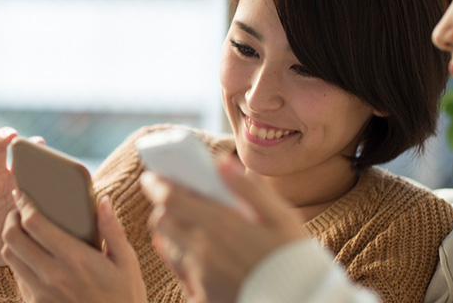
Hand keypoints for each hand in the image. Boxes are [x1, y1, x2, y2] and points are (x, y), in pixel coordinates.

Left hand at [1, 192, 147, 302]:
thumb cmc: (125, 298)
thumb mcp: (127, 263)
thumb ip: (113, 230)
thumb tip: (104, 201)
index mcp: (75, 259)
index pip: (34, 223)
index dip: (23, 204)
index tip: (22, 194)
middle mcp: (53, 275)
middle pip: (12, 237)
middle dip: (11, 218)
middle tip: (19, 211)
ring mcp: (41, 293)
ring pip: (9, 257)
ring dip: (11, 240)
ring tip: (22, 232)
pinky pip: (17, 277)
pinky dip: (18, 262)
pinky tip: (30, 257)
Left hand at [140, 155, 307, 302]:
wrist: (300, 301)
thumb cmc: (293, 257)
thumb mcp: (281, 217)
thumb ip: (249, 188)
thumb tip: (222, 163)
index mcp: (221, 226)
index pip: (171, 199)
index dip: (157, 184)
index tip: (152, 176)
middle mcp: (203, 252)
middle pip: (163, 222)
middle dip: (163, 208)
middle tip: (173, 201)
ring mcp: (200, 278)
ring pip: (169, 247)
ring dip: (172, 233)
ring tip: (191, 227)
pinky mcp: (202, 298)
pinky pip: (180, 274)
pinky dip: (181, 260)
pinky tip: (195, 255)